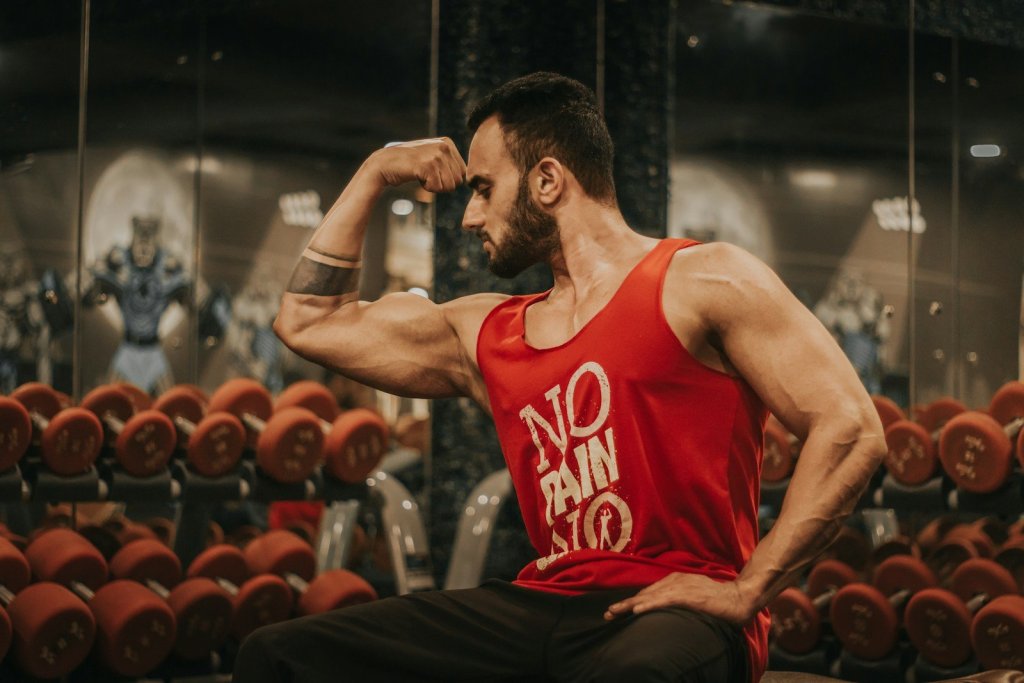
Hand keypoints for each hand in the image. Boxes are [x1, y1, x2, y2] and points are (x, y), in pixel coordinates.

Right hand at [370, 138, 466, 192]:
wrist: (385, 164)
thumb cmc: (410, 165)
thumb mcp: (433, 157)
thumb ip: (449, 162)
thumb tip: (466, 177)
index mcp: (448, 143)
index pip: (462, 173)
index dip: (447, 178)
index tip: (432, 171)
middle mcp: (444, 146)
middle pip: (457, 181)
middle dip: (442, 184)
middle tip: (426, 174)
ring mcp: (436, 155)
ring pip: (449, 186)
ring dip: (434, 186)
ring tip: (421, 174)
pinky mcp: (428, 165)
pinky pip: (437, 188)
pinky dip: (427, 188)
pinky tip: (417, 176)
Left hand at [603, 573, 755, 625]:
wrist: (739, 598)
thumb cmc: (718, 598)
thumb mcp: (694, 595)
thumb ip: (679, 598)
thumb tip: (664, 607)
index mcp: (676, 581)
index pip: (650, 592)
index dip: (632, 601)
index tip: (618, 610)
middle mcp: (676, 581)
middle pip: (645, 593)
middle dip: (625, 603)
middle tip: (608, 613)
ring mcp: (682, 587)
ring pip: (651, 596)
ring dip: (631, 605)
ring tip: (615, 612)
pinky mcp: (689, 596)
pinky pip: (665, 601)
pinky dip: (650, 605)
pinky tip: (638, 610)